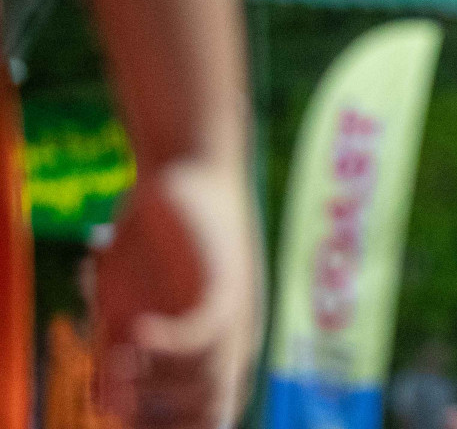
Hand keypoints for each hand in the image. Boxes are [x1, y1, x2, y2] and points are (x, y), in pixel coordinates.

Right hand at [93, 159, 263, 428]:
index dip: (167, 428)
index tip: (122, 413)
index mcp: (213, 352)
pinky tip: (130, 333)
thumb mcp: (127, 305)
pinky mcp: (223, 286)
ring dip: (152, 389)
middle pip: (208, 415)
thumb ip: (119, 354)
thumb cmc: (154, 239)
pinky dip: (164, 348)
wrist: (190, 170)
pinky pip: (202, 338)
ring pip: (206, 386)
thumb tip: (106, 404)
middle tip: (116, 394)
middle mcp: (230, 340)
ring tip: (116, 359)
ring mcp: (231, 315)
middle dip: (155, 421)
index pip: (210, 417)